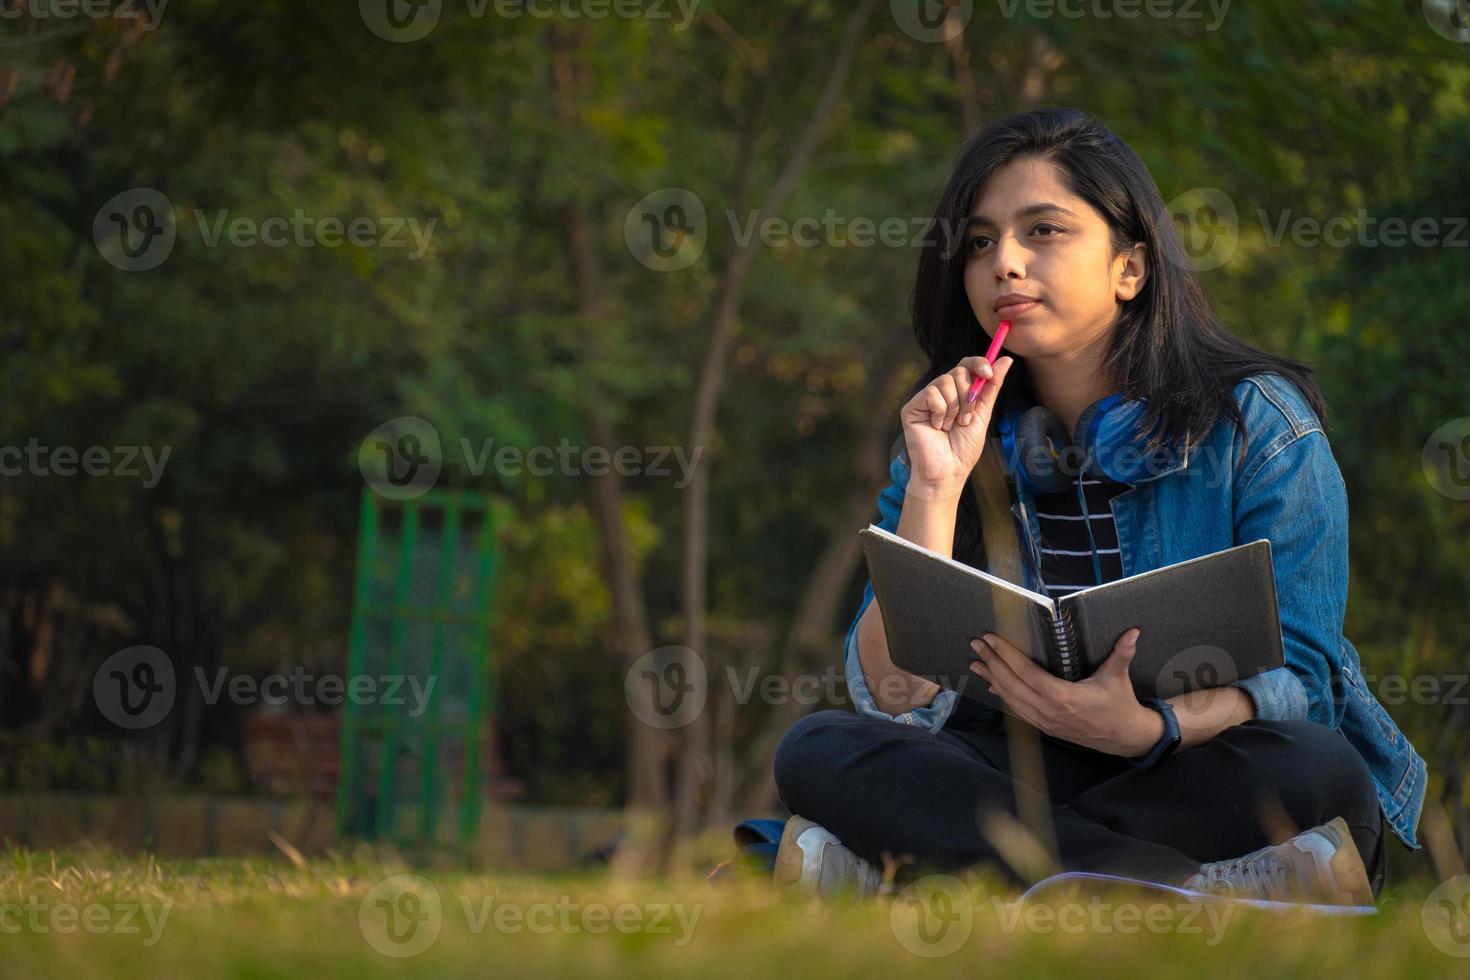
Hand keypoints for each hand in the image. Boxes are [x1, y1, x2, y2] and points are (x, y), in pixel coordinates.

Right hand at [900, 354, 1013, 499]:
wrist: (948, 471)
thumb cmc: (963, 449)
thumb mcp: (983, 415)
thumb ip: (991, 387)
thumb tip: (1006, 359)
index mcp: (958, 392)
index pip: (966, 364)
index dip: (978, 363)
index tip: (988, 373)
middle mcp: (941, 392)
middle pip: (958, 371)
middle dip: (969, 397)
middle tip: (966, 419)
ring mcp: (925, 399)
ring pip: (945, 381)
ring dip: (955, 407)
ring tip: (951, 426)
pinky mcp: (912, 407)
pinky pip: (931, 393)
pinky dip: (940, 411)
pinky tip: (937, 426)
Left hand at [968, 627, 1163, 757]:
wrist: (1125, 737)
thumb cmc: (1120, 705)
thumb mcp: (1118, 677)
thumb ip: (1122, 653)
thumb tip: (1133, 632)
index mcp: (1063, 696)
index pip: (1026, 672)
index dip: (1006, 654)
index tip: (991, 639)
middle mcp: (1049, 710)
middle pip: (1011, 684)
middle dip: (991, 663)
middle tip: (976, 645)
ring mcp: (1045, 721)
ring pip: (1011, 699)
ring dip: (992, 679)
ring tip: (976, 663)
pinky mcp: (1046, 727)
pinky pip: (1018, 710)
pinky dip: (1003, 696)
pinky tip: (992, 685)